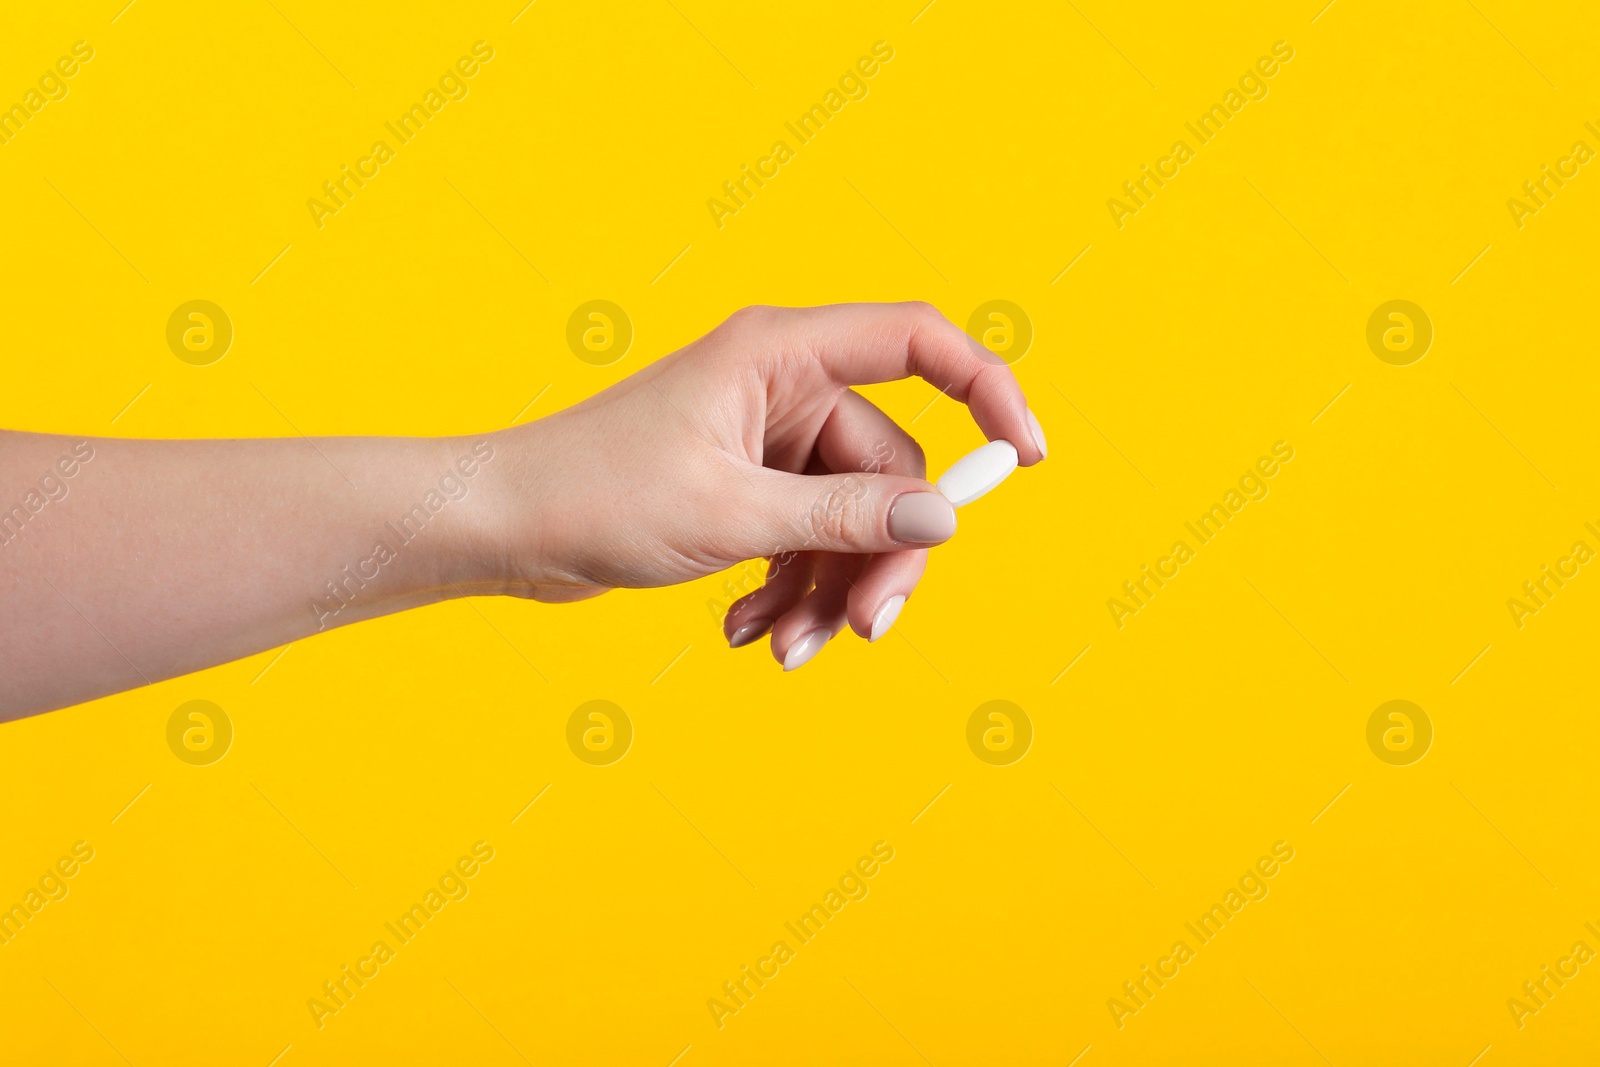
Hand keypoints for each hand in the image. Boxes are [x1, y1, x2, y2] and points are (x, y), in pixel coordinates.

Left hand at [484, 302, 1045, 668]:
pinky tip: (749, 631)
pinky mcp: (747, 490)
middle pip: (891, 469)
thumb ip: (842, 516)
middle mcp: (783, 389)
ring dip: (828, 590)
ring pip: (850, 520)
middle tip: (864, 631)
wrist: (503, 528)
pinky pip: (808, 541)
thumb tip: (944, 517)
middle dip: (879, 557)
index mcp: (781, 354)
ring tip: (781, 647)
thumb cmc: (593, 493)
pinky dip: (792, 590)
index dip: (987, 391)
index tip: (1026, 460)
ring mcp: (766, 443)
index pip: (919, 343)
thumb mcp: (730, 512)